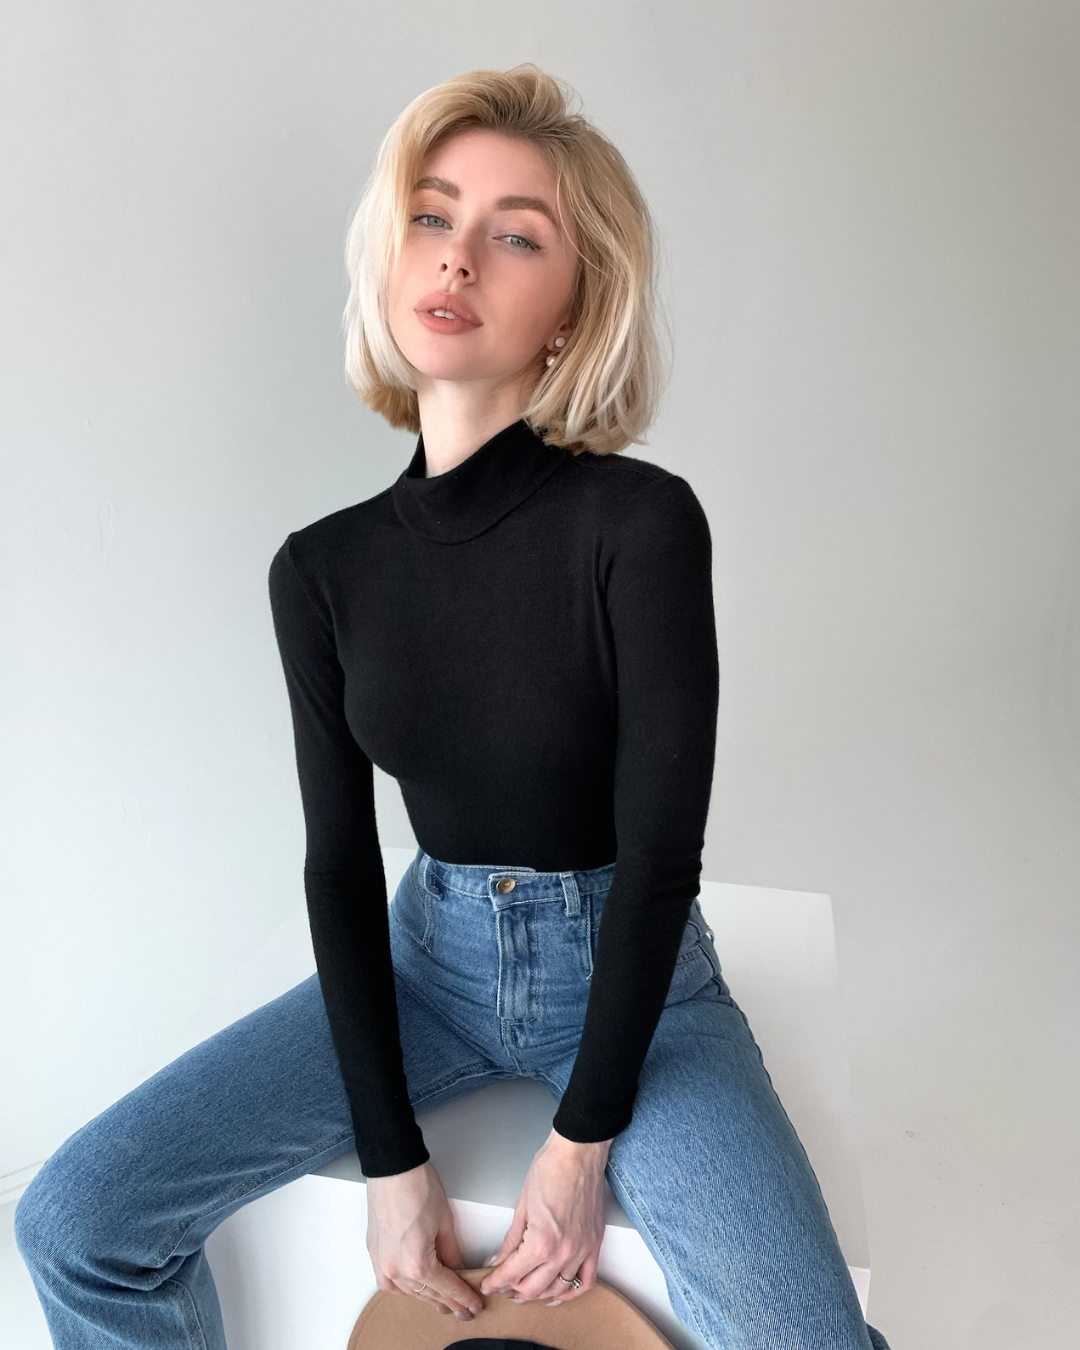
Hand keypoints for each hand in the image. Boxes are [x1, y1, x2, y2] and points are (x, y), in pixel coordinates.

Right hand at [366, 1160, 481, 1320]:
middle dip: (448, 1302)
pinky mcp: (375, 1253)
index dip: (463, 1298)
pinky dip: (404, 1287)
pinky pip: (390, 1282)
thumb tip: (457, 1268)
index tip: (474, 1304)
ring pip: (409, 1291)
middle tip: (464, 1309)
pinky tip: (415, 1288)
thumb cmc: (418, 1187)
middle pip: (428, 1293)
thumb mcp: (445, 1222)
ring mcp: (382, 1263)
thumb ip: (452, 1252)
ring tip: (444, 1302)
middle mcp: (396, 1270)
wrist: (393, 1168)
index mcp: (417, 1265)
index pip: (446, 1289)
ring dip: (427, 1296)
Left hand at [480, 1128, 611, 1304]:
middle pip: (534, 1289)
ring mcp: (582, 1251)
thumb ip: (511, 1239)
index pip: (512, 1274)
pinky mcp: (595, 1244)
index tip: (489, 1284)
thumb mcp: (522, 1205)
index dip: (496, 1282)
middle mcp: (563, 1253)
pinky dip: (571, 1292)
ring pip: (558, 1290)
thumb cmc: (550, 1169)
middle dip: (514, 1290)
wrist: (578, 1152)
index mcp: (541, 1242)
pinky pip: (586, 1281)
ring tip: (526, 1290)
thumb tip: (499, 1259)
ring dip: (540, 1294)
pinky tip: (558, 1293)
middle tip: (504, 1286)